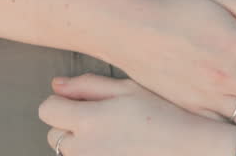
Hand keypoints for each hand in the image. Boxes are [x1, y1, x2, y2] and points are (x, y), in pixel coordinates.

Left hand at [41, 75, 234, 155]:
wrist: (188, 148)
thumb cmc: (162, 113)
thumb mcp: (128, 89)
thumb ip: (88, 85)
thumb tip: (56, 85)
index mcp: (88, 120)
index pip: (46, 109)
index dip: (62, 102)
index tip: (80, 101)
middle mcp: (83, 148)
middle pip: (53, 134)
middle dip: (70, 124)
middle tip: (101, 119)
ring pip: (67, 152)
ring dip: (79, 143)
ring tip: (110, 135)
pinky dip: (92, 154)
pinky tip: (116, 148)